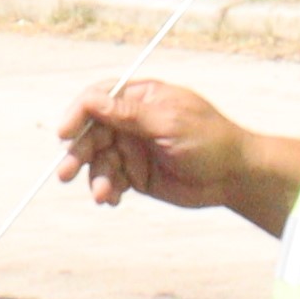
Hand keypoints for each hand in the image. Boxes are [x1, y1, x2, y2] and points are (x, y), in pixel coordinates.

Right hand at [59, 78, 246, 210]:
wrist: (234, 177)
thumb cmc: (209, 140)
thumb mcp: (169, 123)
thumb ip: (129, 114)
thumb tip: (92, 100)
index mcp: (141, 98)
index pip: (99, 99)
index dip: (78, 114)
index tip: (65, 134)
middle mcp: (132, 122)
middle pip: (92, 133)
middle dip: (78, 154)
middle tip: (66, 174)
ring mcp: (133, 148)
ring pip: (100, 161)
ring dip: (96, 178)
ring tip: (103, 195)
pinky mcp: (137, 174)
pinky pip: (112, 181)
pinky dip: (108, 190)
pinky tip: (113, 200)